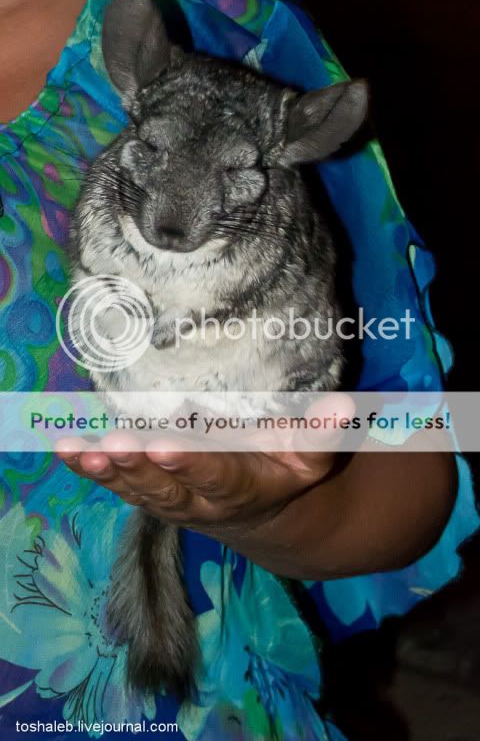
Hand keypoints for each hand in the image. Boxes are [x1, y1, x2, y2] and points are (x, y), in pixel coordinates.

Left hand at [56, 394, 353, 536]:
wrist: (259, 516)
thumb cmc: (284, 474)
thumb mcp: (311, 460)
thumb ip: (321, 435)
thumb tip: (344, 403)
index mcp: (243, 487)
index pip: (217, 476)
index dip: (193, 464)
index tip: (167, 445)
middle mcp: (199, 499)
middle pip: (167, 488)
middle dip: (140, 468)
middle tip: (115, 448)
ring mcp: (169, 499)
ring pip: (136, 489)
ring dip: (108, 472)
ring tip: (82, 453)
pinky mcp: (148, 493)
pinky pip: (118, 484)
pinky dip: (91, 470)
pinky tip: (66, 450)